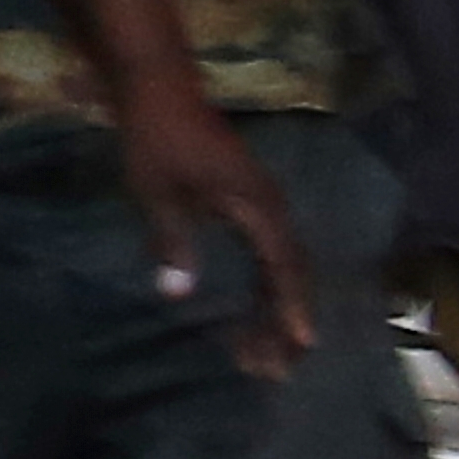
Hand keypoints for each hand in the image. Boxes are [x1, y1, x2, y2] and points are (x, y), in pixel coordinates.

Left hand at [110, 79, 318, 377]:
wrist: (156, 87)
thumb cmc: (157, 137)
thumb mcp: (157, 190)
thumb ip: (172, 240)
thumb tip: (177, 292)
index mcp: (257, 205)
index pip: (284, 266)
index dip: (292, 307)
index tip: (302, 344)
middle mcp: (269, 207)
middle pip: (287, 273)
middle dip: (283, 322)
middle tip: (274, 371)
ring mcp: (259, 204)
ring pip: (278, 267)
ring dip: (272, 309)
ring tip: (261, 356)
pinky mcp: (244, 203)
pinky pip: (264, 255)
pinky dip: (261, 287)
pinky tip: (250, 315)